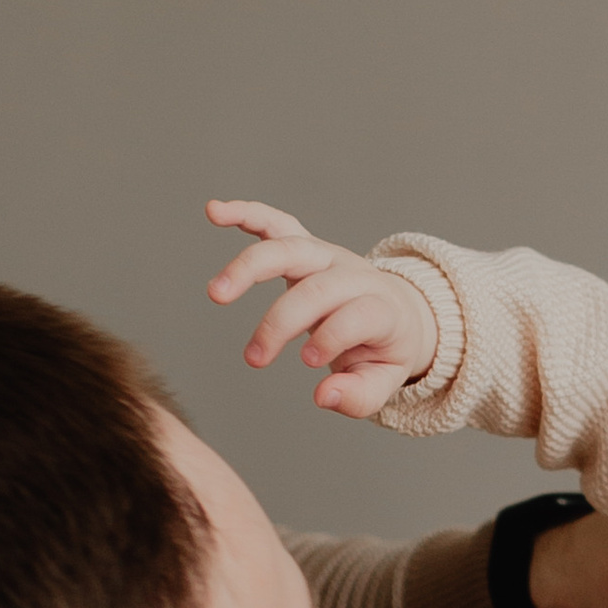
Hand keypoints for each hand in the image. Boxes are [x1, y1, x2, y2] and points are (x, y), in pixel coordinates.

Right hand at [205, 199, 438, 415]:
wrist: (394, 312)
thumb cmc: (382, 350)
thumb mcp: (383, 380)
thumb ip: (359, 395)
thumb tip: (323, 396)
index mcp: (381, 307)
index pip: (357, 315)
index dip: (332, 337)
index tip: (308, 362)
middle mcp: (354, 275)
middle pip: (316, 287)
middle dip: (281, 323)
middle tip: (254, 358)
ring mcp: (328, 256)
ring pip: (289, 250)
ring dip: (249, 268)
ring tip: (216, 293)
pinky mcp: (306, 245)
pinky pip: (275, 223)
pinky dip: (245, 214)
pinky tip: (214, 211)